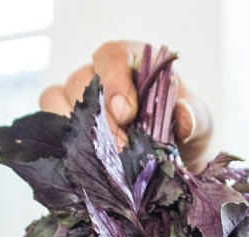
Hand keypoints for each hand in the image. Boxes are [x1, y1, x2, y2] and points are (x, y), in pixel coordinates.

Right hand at [39, 40, 212, 171]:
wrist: (174, 164)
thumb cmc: (185, 133)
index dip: (115, 82)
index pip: (111, 57)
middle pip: (79, 82)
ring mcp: (77, 101)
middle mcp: (98, 76)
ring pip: (55, 101)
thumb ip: (195, 118)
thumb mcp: (200, 124)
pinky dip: (64, 147)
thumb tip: (183, 116)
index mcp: (130, 62)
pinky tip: (85, 167)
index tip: (127, 113)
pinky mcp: (66, 129)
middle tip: (120, 150)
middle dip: (100, 119)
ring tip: (104, 160)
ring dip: (77, 132)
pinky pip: (49, 129)